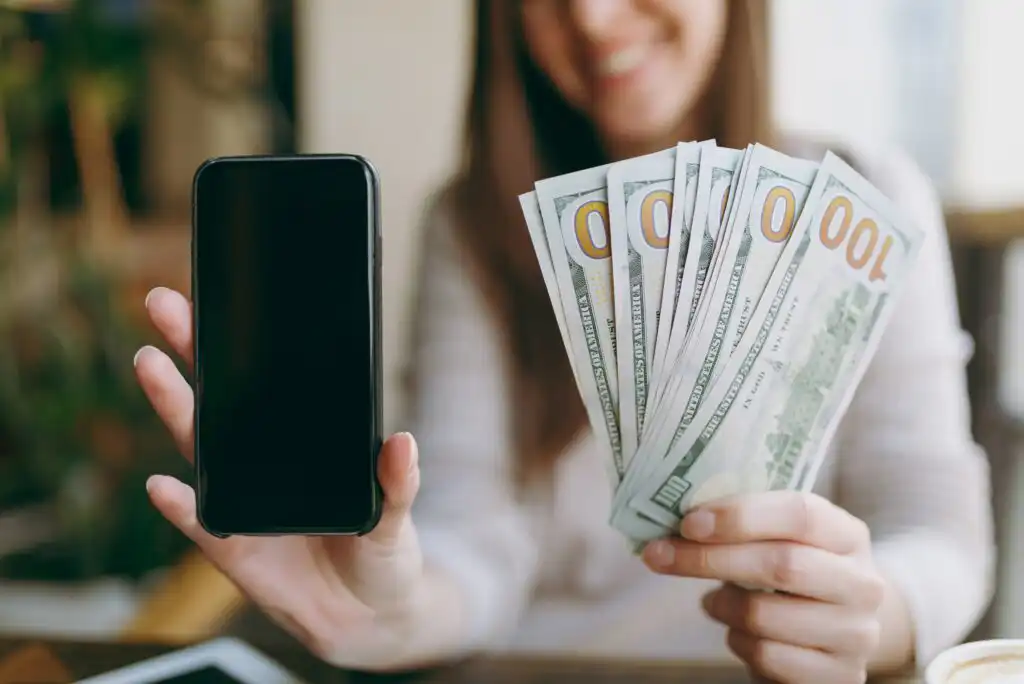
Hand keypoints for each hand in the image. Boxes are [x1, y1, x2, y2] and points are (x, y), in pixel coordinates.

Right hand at [134, 287, 435, 670]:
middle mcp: (261, 463)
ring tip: (152, 364)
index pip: (265, 385)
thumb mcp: (397, 515)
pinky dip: (179, 506)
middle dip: (190, 351)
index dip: (241, 345)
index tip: (222, 301)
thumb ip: (398, 483)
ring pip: (199, 446)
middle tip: (164, 305)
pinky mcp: (231, 547)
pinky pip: (199, 523)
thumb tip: (401, 442)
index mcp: (299, 444)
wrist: (366, 616)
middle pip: (219, 400)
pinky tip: (162, 485)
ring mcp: (241, 501)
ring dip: (174, 406)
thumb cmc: (380, 552)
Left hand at [642, 491, 886, 683]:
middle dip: (709, 559)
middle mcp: (862, 584)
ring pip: (765, 615)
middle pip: (780, 564)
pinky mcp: (838, 677)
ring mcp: (855, 635)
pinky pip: (766, 657)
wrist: (839, 632)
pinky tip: (738, 631)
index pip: (800, 513)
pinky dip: (737, 641)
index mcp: (848, 535)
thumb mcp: (783, 541)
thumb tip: (678, 521)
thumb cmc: (794, 574)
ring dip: (722, 605)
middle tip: (660, 554)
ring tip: (713, 599)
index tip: (689, 522)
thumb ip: (745, 525)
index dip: (740, 516)